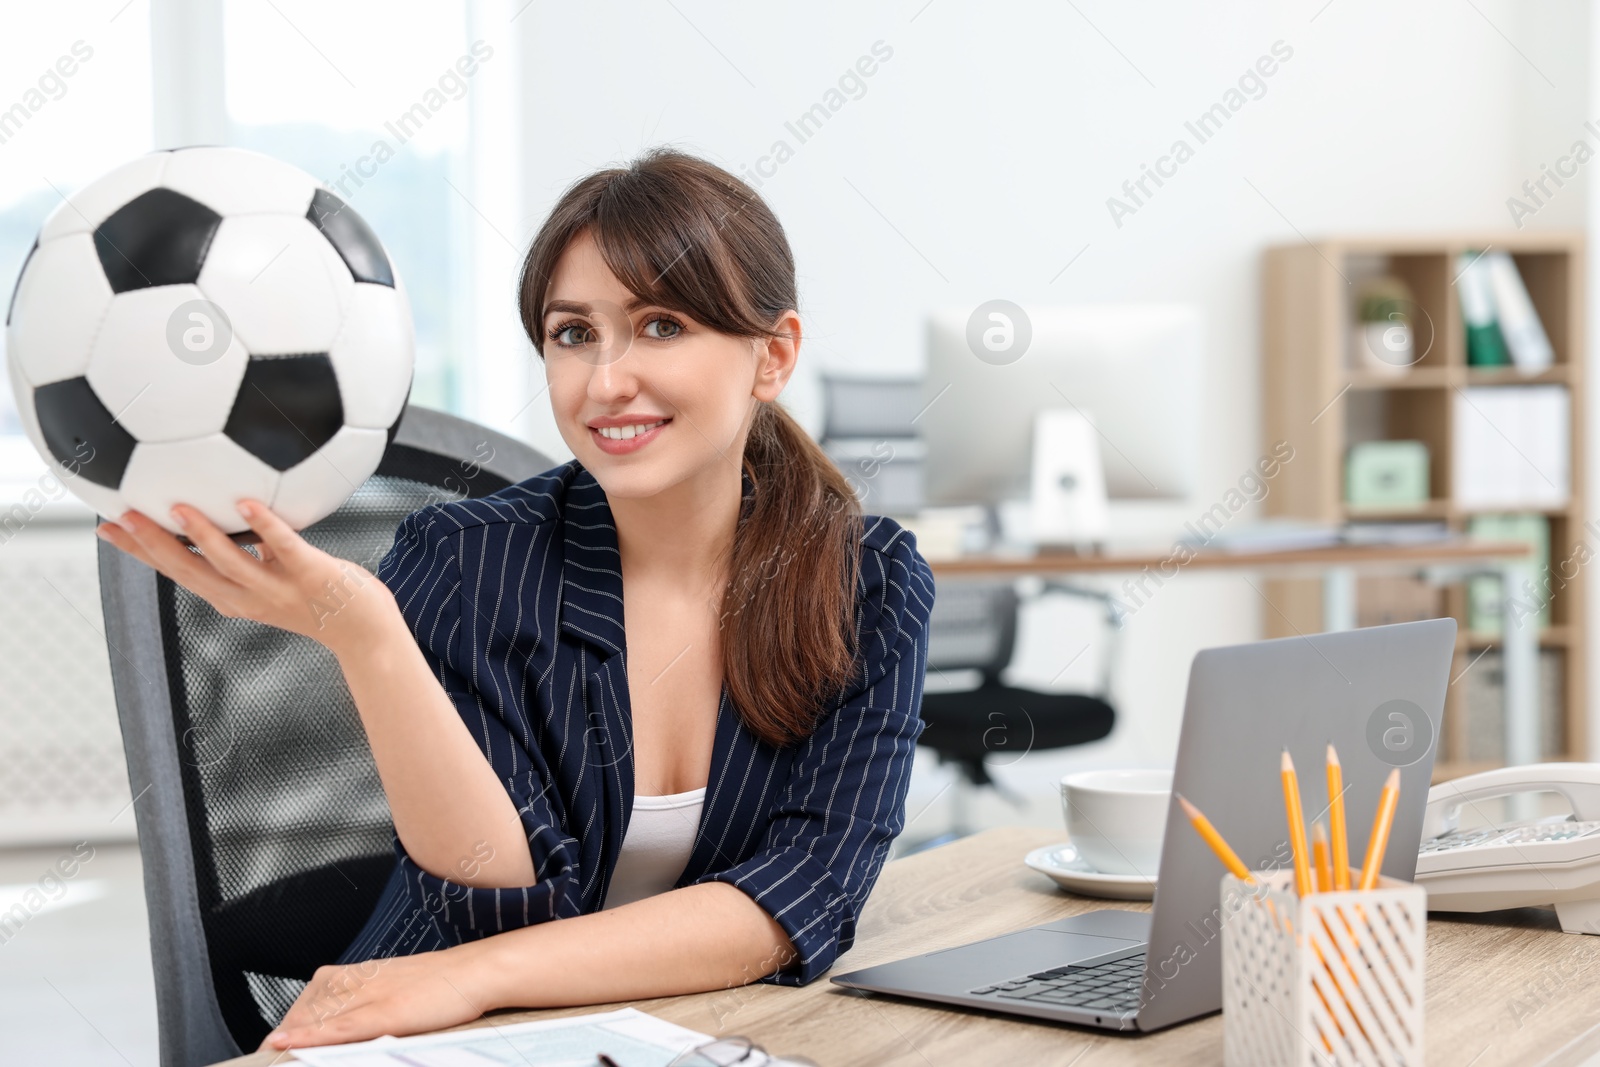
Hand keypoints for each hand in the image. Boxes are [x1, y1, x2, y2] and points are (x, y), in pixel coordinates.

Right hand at [95, 500, 394, 657]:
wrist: (366, 632)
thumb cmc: (321, 600)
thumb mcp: (273, 579)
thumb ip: (250, 553)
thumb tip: (229, 512)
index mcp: (234, 597)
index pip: (178, 572)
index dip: (141, 552)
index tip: (108, 529)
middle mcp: (249, 598)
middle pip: (191, 571)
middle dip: (153, 545)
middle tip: (122, 517)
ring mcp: (280, 589)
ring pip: (232, 564)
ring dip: (203, 536)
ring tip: (176, 508)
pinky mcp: (311, 575)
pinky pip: (284, 548)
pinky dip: (265, 527)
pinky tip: (247, 504)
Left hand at [258, 946, 493, 1049]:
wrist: (478, 972)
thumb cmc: (445, 984)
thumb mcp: (400, 988)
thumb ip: (371, 1002)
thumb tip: (349, 1025)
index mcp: (362, 972)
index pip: (309, 998)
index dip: (289, 1025)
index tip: (274, 1047)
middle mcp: (359, 979)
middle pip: (305, 1008)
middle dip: (283, 1036)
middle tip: (266, 1058)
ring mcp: (371, 994)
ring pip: (315, 1016)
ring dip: (288, 1038)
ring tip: (267, 1057)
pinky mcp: (385, 1012)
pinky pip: (338, 1026)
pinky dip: (309, 1035)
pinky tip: (286, 1043)